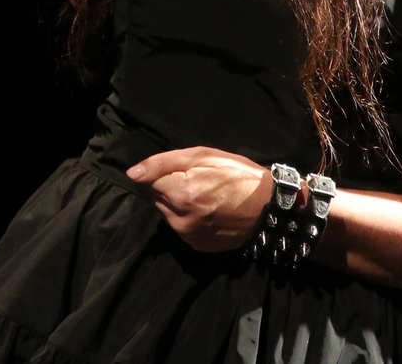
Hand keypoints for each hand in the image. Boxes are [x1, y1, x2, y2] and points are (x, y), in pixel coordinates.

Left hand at [127, 147, 270, 251]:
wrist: (269, 208)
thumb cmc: (238, 175)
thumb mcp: (203, 156)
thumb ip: (162, 163)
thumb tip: (132, 174)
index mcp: (180, 194)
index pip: (149, 182)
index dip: (164, 173)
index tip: (183, 170)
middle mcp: (180, 220)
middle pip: (157, 199)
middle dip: (169, 188)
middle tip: (197, 181)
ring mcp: (189, 236)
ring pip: (167, 215)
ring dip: (177, 204)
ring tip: (204, 196)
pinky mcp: (197, 246)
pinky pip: (181, 228)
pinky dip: (188, 218)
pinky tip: (208, 211)